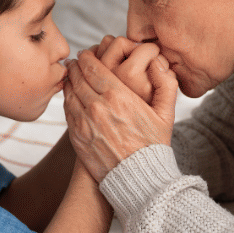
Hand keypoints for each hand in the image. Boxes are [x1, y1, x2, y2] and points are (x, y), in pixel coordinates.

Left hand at [63, 47, 177, 183]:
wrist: (138, 179)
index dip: (86, 57)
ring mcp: (84, 122)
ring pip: (69, 93)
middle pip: (77, 77)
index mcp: (118, 97)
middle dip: (75, 66)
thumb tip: (158, 63)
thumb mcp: (166, 114)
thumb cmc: (154, 146)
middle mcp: (97, 107)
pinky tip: (71, 96)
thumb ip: (166, 85)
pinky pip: (67, 110)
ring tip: (71, 75)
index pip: (93, 67)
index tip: (86, 53)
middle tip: (76, 61)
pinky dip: (67, 99)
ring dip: (69, 81)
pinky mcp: (77, 137)